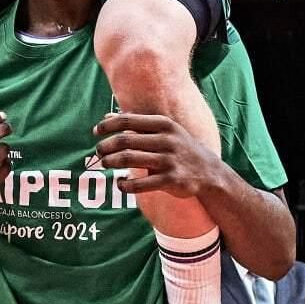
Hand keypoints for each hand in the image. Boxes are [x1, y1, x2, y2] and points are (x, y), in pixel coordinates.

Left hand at [93, 111, 218, 202]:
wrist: (209, 172)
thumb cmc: (179, 148)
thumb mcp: (163, 131)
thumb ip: (136, 124)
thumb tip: (106, 118)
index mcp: (163, 124)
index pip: (127, 120)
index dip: (108, 126)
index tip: (96, 132)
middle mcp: (167, 140)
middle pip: (124, 141)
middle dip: (106, 147)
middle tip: (99, 153)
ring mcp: (169, 160)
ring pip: (128, 159)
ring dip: (111, 162)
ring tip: (106, 164)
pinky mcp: (171, 180)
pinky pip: (139, 184)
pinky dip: (124, 185)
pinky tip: (120, 183)